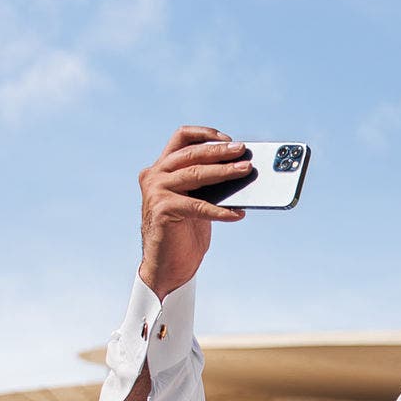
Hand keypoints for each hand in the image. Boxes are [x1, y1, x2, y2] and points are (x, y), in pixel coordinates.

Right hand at [138, 126, 252, 298]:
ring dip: (223, 172)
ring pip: (194, 174)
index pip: (181, 138)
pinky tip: (238, 214)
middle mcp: (155, 175)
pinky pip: (198, 206)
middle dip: (220, 152)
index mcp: (162, 168)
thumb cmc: (186, 232)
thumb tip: (242, 171)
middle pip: (191, 155)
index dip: (205, 134)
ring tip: (245, 171)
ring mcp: (156, 191)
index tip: (229, 139)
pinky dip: (220, 210)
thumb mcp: (197, 201)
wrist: (167, 265)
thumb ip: (209, 185)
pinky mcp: (162, 210)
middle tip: (243, 152)